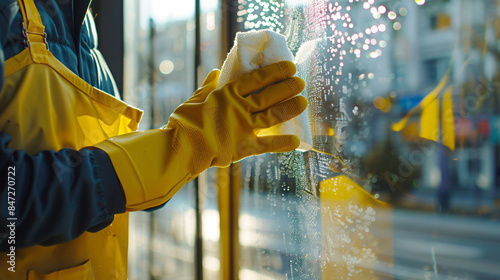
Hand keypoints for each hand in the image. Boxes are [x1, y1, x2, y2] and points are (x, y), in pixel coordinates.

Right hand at [165, 61, 306, 172]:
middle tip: (300, 82)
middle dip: (287, 87)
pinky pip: (266, 145)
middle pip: (268, 95)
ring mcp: (243, 127)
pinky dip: (281, 143)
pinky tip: (296, 140)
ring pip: (272, 115)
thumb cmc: (184, 121)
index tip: (290, 67)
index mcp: (227, 94)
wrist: (180, 148)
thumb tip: (215, 71)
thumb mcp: (196, 98)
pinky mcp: (243, 147)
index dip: (275, 72)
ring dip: (289, 108)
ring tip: (303, 102)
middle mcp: (239, 108)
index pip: (256, 79)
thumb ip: (208, 85)